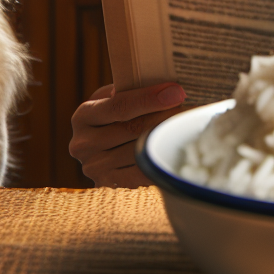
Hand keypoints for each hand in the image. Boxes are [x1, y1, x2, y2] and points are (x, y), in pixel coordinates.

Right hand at [69, 82, 185, 187]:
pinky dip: (160, 160)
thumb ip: (129, 92)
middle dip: (164, 116)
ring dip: (166, 138)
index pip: (119, 106)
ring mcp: (95, 168)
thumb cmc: (113, 116)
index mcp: (83, 116)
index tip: (176, 92)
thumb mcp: (112, 98)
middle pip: (132, 129)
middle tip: (190, 108)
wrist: (100, 148)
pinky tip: (176, 148)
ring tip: (188, 126)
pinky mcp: (109, 184)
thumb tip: (165, 89)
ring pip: (140, 151)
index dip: (149, 99)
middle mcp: (83, 144)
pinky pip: (142, 173)